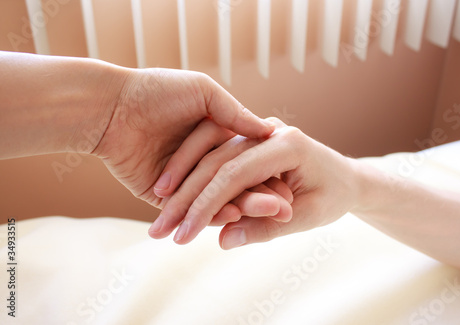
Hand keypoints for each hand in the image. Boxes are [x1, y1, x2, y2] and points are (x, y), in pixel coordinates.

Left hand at [92, 68, 273, 209]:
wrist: (109, 107)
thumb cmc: (156, 91)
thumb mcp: (202, 92)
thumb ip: (234, 114)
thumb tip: (269, 130)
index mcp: (212, 135)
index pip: (246, 161)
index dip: (268, 174)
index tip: (291, 187)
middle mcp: (199, 160)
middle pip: (235, 184)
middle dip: (261, 195)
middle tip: (286, 209)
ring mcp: (181, 180)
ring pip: (215, 200)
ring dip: (242, 206)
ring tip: (268, 214)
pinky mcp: (160, 197)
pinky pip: (189, 209)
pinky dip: (210, 213)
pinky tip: (233, 215)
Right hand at [151, 118, 362, 248]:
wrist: (346, 178)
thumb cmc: (333, 196)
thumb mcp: (309, 217)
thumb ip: (268, 228)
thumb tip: (223, 240)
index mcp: (287, 144)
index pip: (234, 174)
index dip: (205, 205)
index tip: (181, 234)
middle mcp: (268, 131)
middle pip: (215, 163)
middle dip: (185, 198)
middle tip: (159, 229)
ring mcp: (256, 132)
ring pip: (208, 155)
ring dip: (181, 184)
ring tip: (158, 214)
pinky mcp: (247, 139)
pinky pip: (214, 154)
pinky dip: (192, 174)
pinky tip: (171, 195)